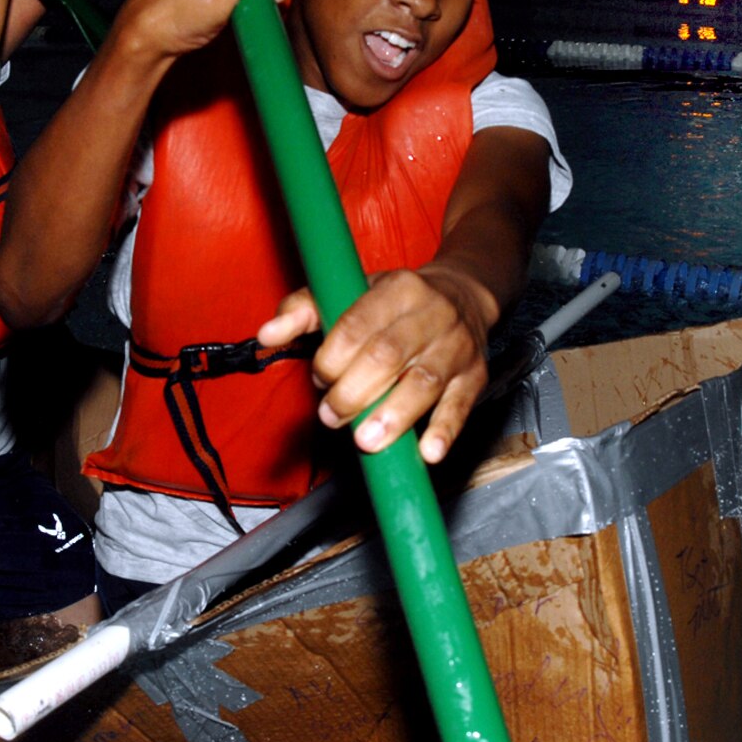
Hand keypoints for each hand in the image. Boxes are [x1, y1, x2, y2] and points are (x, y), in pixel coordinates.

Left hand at [257, 264, 497, 464]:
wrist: (463, 295)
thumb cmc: (394, 302)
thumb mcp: (351, 292)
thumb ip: (303, 311)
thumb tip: (266, 335)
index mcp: (397, 288)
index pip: (359, 326)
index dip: (333, 358)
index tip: (320, 380)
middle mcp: (432, 314)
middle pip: (389, 356)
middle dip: (354, 392)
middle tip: (331, 417)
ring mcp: (456, 347)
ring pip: (425, 383)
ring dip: (394, 416)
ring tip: (366, 441)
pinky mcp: (474, 376)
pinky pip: (461, 405)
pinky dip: (444, 430)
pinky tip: (427, 453)